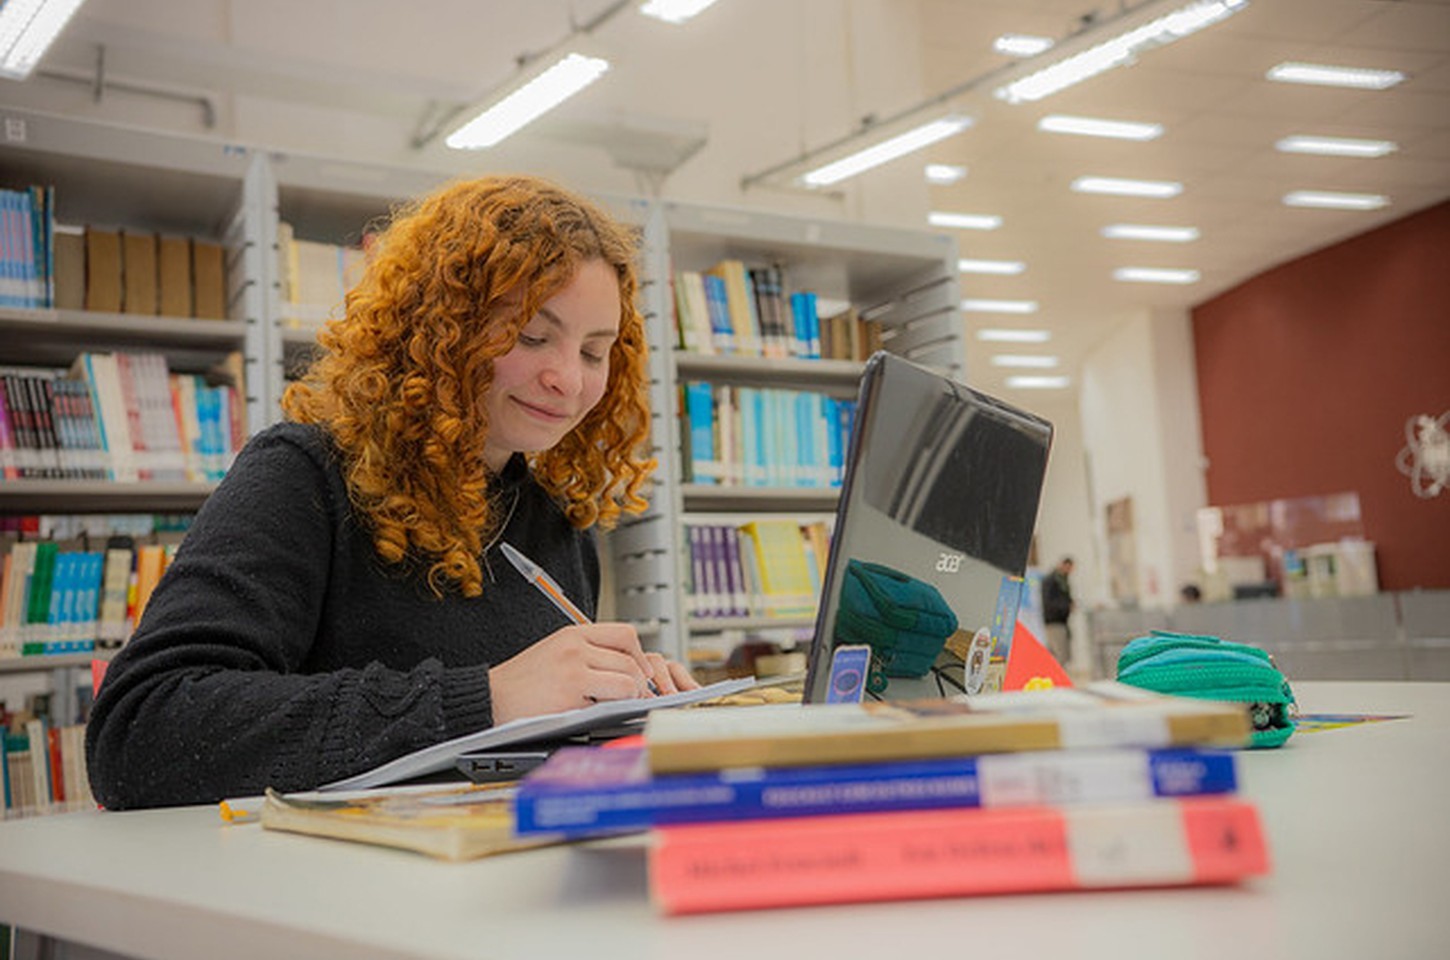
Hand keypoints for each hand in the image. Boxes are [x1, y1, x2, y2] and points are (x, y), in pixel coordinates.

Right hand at [488, 623, 697, 724]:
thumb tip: (624, 669)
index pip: (624, 634)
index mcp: (573, 634)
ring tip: (624, 705)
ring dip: (632, 695)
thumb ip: (586, 655)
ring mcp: (574, 669)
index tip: (642, 671)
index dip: (639, 655)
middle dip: (641, 680)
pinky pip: (612, 699)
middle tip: (639, 695)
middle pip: (630, 658)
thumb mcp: (554, 653)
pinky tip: (607, 713)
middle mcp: (575, 647)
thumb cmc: (520, 683)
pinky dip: (616, 707)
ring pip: (627, 679)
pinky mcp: (571, 693)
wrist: (489, 699)